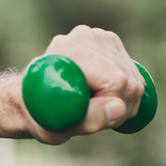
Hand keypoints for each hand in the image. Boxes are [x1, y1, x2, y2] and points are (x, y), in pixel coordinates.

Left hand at [27, 25, 145, 144]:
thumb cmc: (40, 115)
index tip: (94, 117)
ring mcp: (97, 36)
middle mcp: (83, 36)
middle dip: (120, 107)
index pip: (116, 81)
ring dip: (123, 101)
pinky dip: (126, 91)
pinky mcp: (108, 41)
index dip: (113, 107)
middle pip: (129, 80)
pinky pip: (134, 73)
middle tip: (95, 116)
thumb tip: (118, 107)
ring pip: (134, 78)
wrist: (31, 97)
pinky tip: (104, 95)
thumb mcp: (57, 128)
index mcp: (68, 51)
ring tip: (96, 107)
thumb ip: (89, 120)